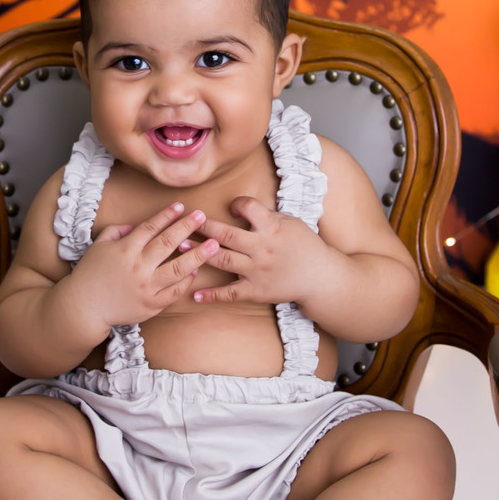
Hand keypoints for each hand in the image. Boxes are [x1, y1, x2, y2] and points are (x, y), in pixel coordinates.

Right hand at [69, 200, 219, 332]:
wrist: (84, 307)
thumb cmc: (91, 273)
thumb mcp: (99, 245)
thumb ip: (117, 230)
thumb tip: (137, 225)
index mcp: (125, 249)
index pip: (150, 227)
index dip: (167, 215)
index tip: (181, 206)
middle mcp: (138, 266)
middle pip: (168, 243)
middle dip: (187, 227)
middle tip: (202, 216)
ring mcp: (146, 287)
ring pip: (178, 268)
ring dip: (198, 255)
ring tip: (215, 244)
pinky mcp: (151, 304)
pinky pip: (174, 291)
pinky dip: (186, 281)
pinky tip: (196, 270)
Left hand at [194, 196, 328, 307]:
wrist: (319, 277)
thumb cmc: (305, 246)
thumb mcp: (291, 223)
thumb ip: (267, 216)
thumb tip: (244, 208)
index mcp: (272, 228)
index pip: (248, 208)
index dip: (237, 204)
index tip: (230, 206)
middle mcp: (262, 248)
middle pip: (226, 234)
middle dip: (203, 226)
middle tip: (185, 221)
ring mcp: (257, 270)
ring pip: (223, 259)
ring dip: (199, 253)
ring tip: (179, 247)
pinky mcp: (256, 290)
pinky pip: (230, 293)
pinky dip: (212, 295)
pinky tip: (195, 295)